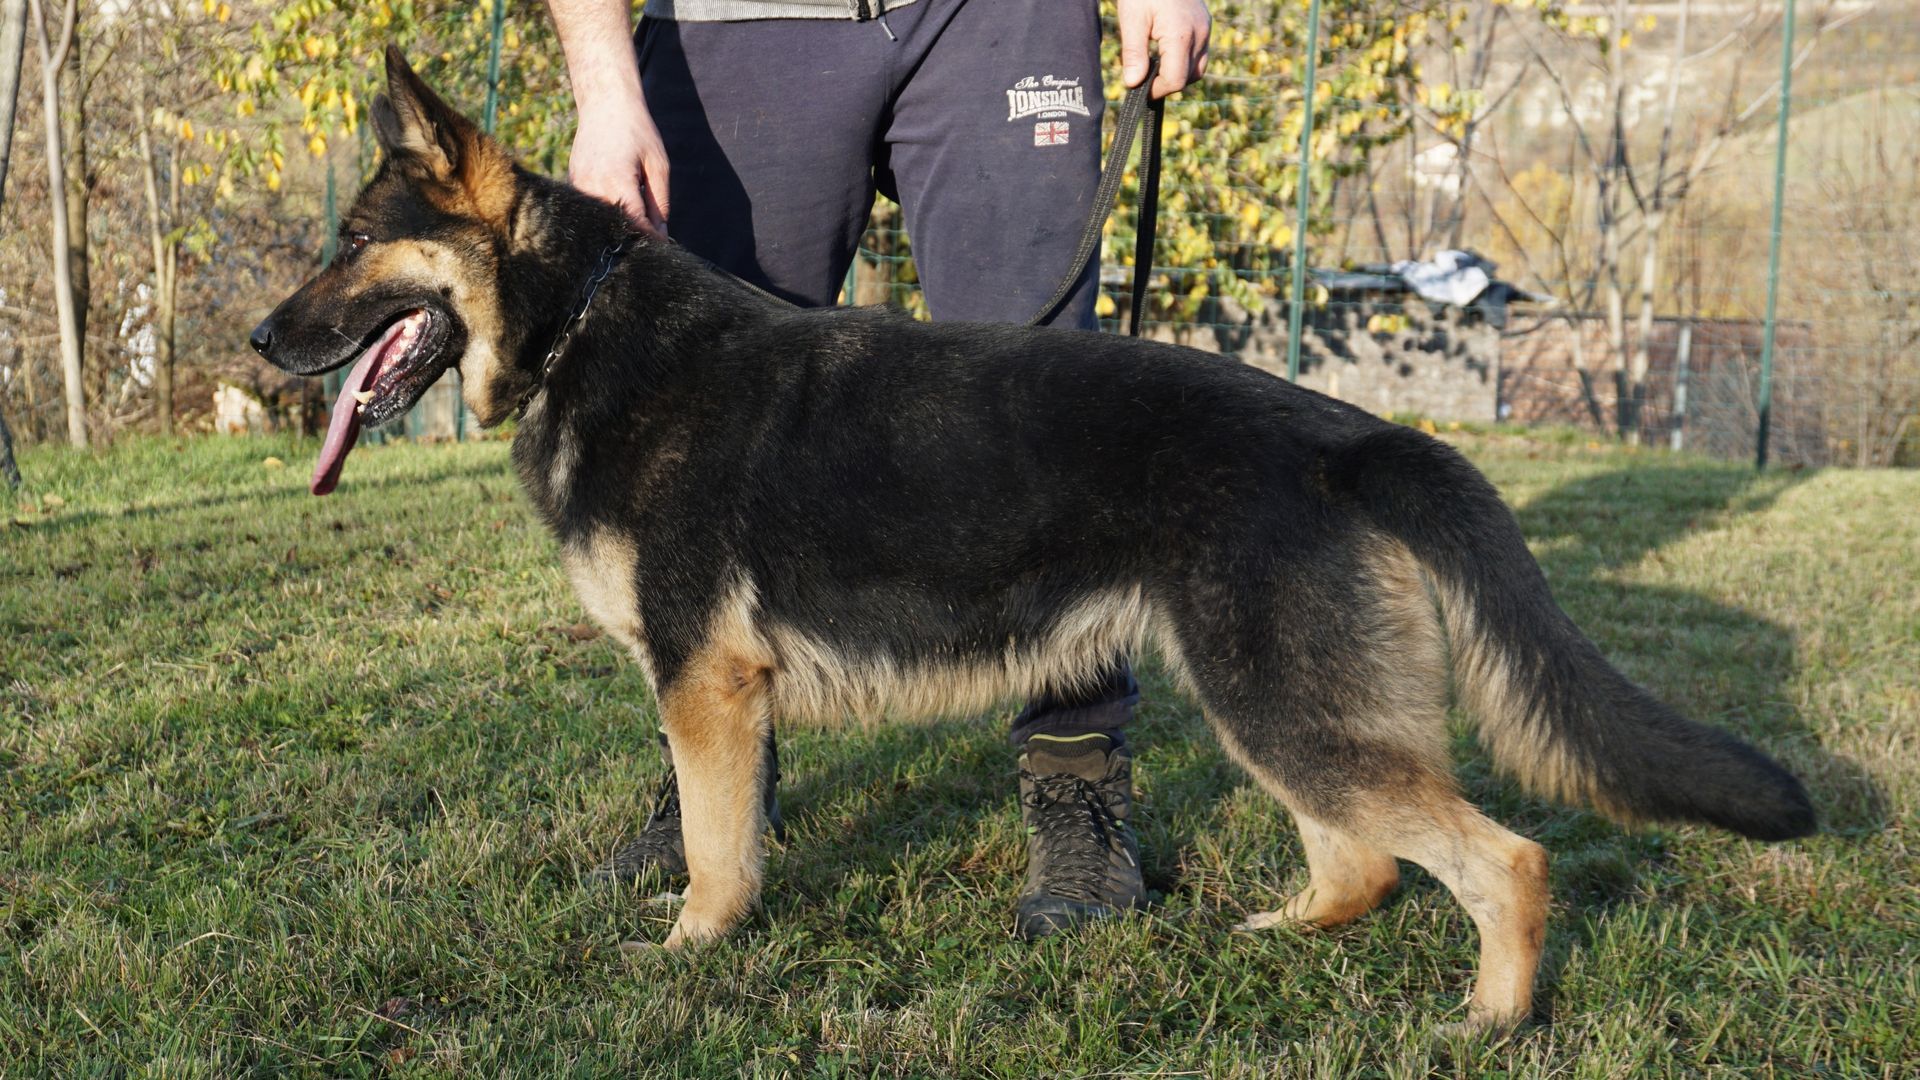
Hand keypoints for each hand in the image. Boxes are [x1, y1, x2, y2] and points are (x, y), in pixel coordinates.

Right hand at [568, 93, 669, 235]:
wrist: (605, 103)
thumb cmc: (637, 131)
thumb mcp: (658, 166)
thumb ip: (659, 203)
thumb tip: (661, 235)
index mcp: (617, 182)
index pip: (634, 225)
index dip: (649, 241)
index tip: (662, 251)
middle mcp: (593, 187)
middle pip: (615, 228)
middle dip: (634, 238)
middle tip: (652, 243)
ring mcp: (579, 186)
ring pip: (601, 222)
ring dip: (619, 228)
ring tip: (638, 229)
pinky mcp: (573, 183)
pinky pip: (591, 209)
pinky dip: (606, 215)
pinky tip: (620, 214)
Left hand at [1116, 0, 1210, 98]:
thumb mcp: (1132, 18)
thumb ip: (1134, 53)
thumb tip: (1133, 84)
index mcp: (1181, 35)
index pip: (1175, 80)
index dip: (1156, 91)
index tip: (1137, 89)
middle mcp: (1199, 33)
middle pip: (1188, 78)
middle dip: (1165, 84)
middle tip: (1142, 77)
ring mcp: (1205, 29)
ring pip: (1197, 69)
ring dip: (1176, 75)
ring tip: (1153, 67)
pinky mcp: (1205, 24)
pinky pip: (1199, 54)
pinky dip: (1183, 62)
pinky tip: (1164, 54)